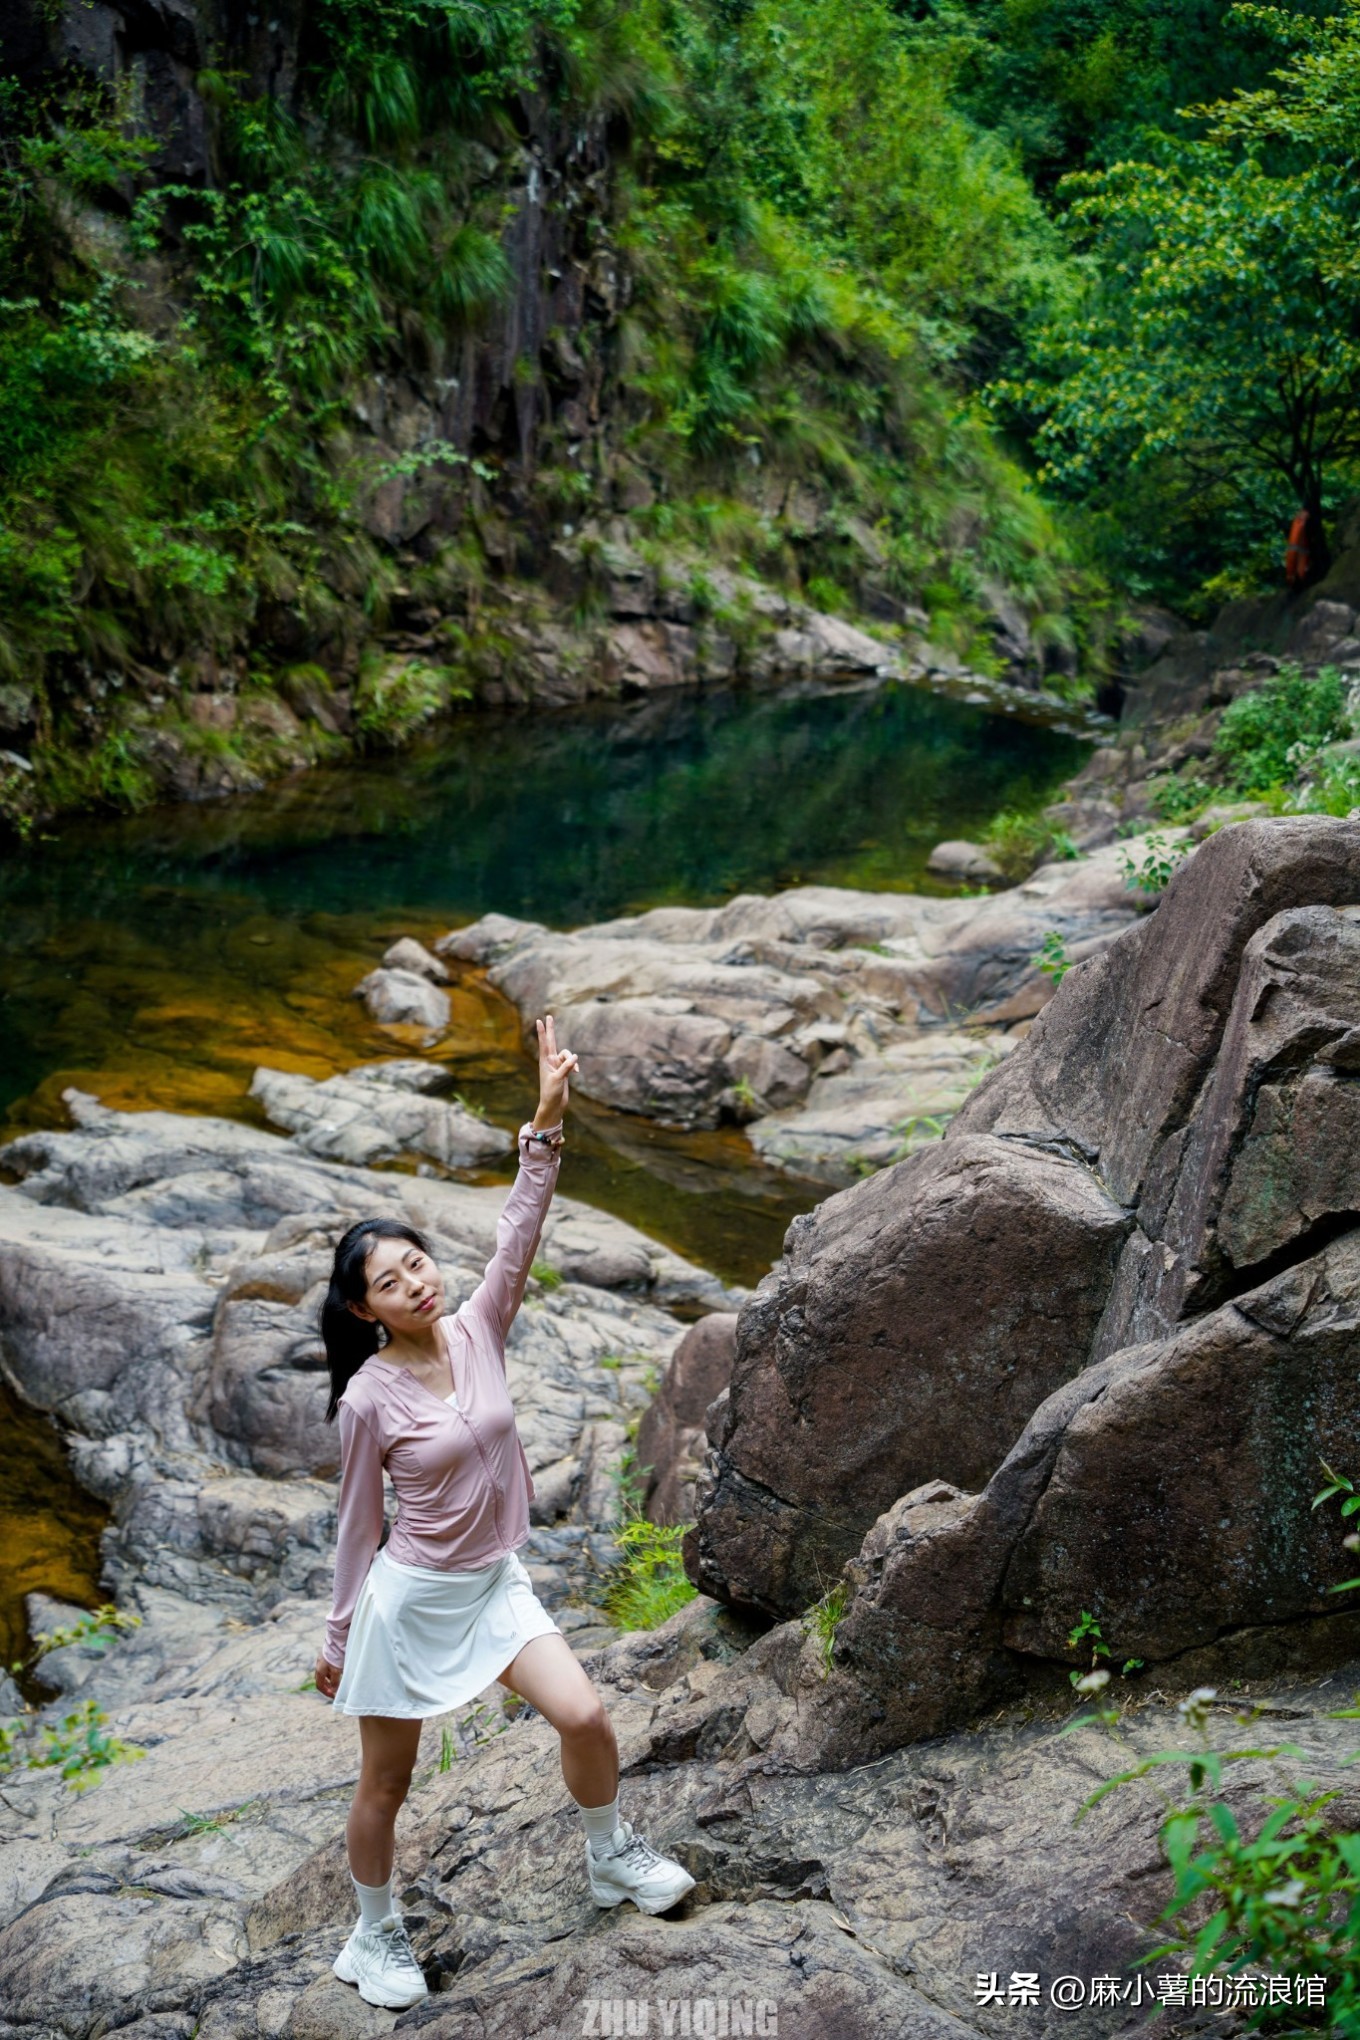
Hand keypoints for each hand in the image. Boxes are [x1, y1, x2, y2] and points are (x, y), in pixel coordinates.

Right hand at [315, 1653, 340, 1698]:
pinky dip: (333, 1672)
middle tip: (336, 1690)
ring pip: (325, 1673)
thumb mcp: (336, 1670)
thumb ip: (334, 1681)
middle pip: (321, 1680)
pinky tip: (340, 1670)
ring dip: (331, 1679)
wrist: (337, 1639)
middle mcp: (319, 1665)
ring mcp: (322, 1660)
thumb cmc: (336, 1655)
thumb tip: (334, 1691)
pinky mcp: (327, 1655)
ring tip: (340, 1681)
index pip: (320, 1685)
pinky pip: (328, 1667)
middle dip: (328, 1686)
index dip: (326, 1692)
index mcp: (319, 1670)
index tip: (334, 1695)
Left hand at [533, 1013, 578, 1128]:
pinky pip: (571, 1062)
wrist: (553, 1105)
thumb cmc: (551, 1093)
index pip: (544, 1043)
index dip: (542, 1032)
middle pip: (552, 1041)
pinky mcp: (563, 1070)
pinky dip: (575, 1065)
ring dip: (572, 1059)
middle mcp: (550, 1061)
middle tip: (548, 1016)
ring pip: (567, 1054)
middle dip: (551, 1029)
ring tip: (575, 1070)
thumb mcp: (558, 1079)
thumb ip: (566, 1067)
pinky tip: (577, 1072)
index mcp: (545, 1061)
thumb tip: (575, 1057)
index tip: (539, 1021)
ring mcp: (557, 1065)